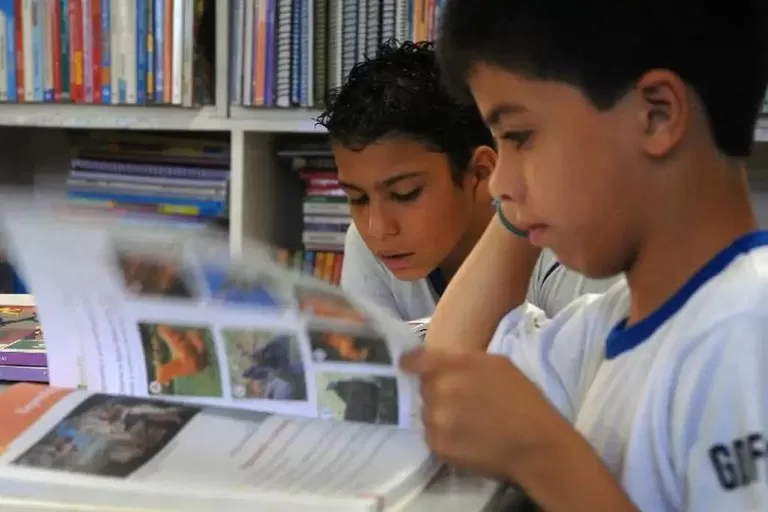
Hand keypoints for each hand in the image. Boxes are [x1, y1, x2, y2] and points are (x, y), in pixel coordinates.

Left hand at [400, 348, 570, 481]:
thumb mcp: (498, 364)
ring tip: (464, 420)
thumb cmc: (523, 400)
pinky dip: (443, 434)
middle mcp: (440, 390)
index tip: (407, 366)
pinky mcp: (437, 446)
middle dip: (436, 390)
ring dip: (439, 413)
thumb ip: (464, 360)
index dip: (410, 362)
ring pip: (426, 411)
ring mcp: (436, 420)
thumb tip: (441, 363)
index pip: (416, 360)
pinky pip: (431, 434)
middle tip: (458, 399)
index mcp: (455, 365)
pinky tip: (464, 437)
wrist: (535, 446)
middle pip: (423, 387)